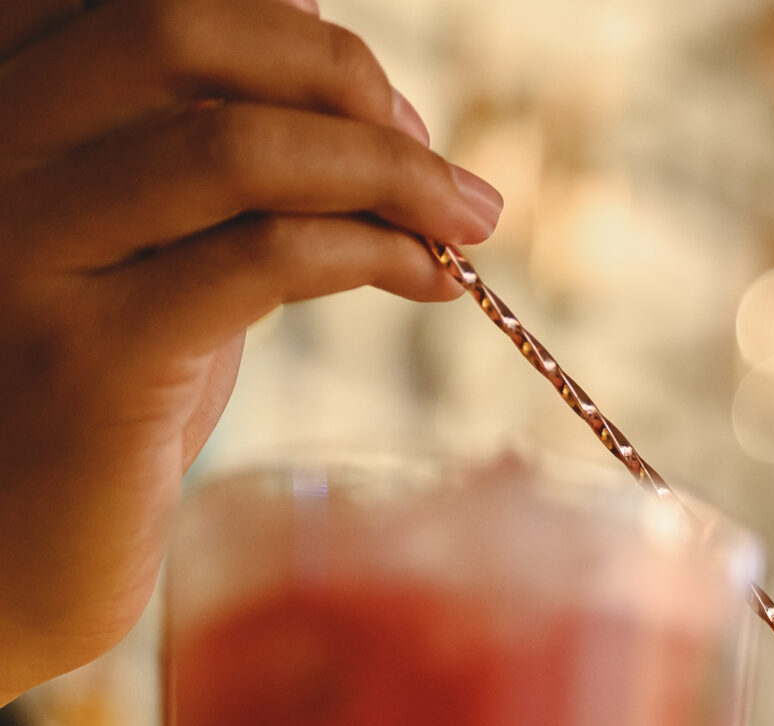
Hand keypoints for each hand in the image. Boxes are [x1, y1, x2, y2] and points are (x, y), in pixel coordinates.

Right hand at [0, 0, 499, 699]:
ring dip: (386, 168)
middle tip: (425, 146)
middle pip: (175, 29)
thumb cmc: (83, 379)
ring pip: (230, 143)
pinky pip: (257, 260)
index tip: (359, 88)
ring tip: (467, 214)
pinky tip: (435, 279)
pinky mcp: (87, 359)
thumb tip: (313, 22)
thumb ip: (197, 132)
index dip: (271, 18)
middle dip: (335, 70)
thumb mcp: (139, 228)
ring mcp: (20, 250)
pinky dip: (374, 251)